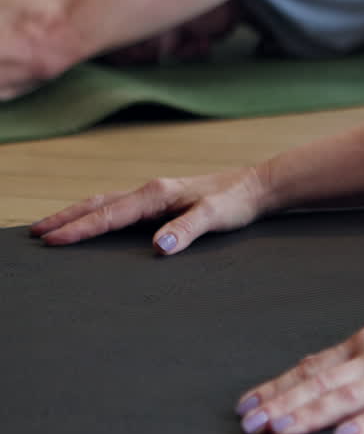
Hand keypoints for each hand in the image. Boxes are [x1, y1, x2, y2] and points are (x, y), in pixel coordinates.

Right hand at [30, 167, 269, 253]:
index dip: (80, 229)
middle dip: (66, 218)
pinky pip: (120, 206)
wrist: (258, 186)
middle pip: (98, 204)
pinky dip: (98, 213)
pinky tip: (95, 222)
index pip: (110, 214)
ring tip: (52, 227)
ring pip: (107, 202)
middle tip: (35, 233)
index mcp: (157, 194)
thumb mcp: (217, 217)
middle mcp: (151, 191)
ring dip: (78, 214)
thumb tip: (159, 247)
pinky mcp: (162, 200)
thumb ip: (188, 230)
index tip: (51, 241)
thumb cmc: (238, 201)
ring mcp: (156, 195)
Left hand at [235, 310, 363, 433]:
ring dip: (312, 413)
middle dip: (282, 403)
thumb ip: (354, 359)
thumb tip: (309, 371)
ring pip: (349, 396)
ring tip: (282, 429)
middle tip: (249, 422)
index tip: (247, 403)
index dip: (278, 386)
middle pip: (322, 382)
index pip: (313, 367)